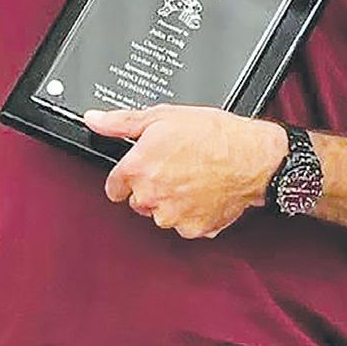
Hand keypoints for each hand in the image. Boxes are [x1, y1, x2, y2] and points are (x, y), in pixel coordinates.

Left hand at [83, 105, 286, 238]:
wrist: (252, 156)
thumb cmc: (212, 134)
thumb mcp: (162, 116)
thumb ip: (121, 121)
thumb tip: (94, 120)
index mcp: (138, 168)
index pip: (113, 186)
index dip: (127, 174)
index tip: (141, 168)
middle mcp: (150, 196)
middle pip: (137, 200)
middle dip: (150, 186)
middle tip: (173, 166)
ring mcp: (172, 216)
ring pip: (160, 213)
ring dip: (170, 200)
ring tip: (191, 176)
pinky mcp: (193, 229)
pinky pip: (184, 224)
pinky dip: (191, 212)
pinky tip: (202, 191)